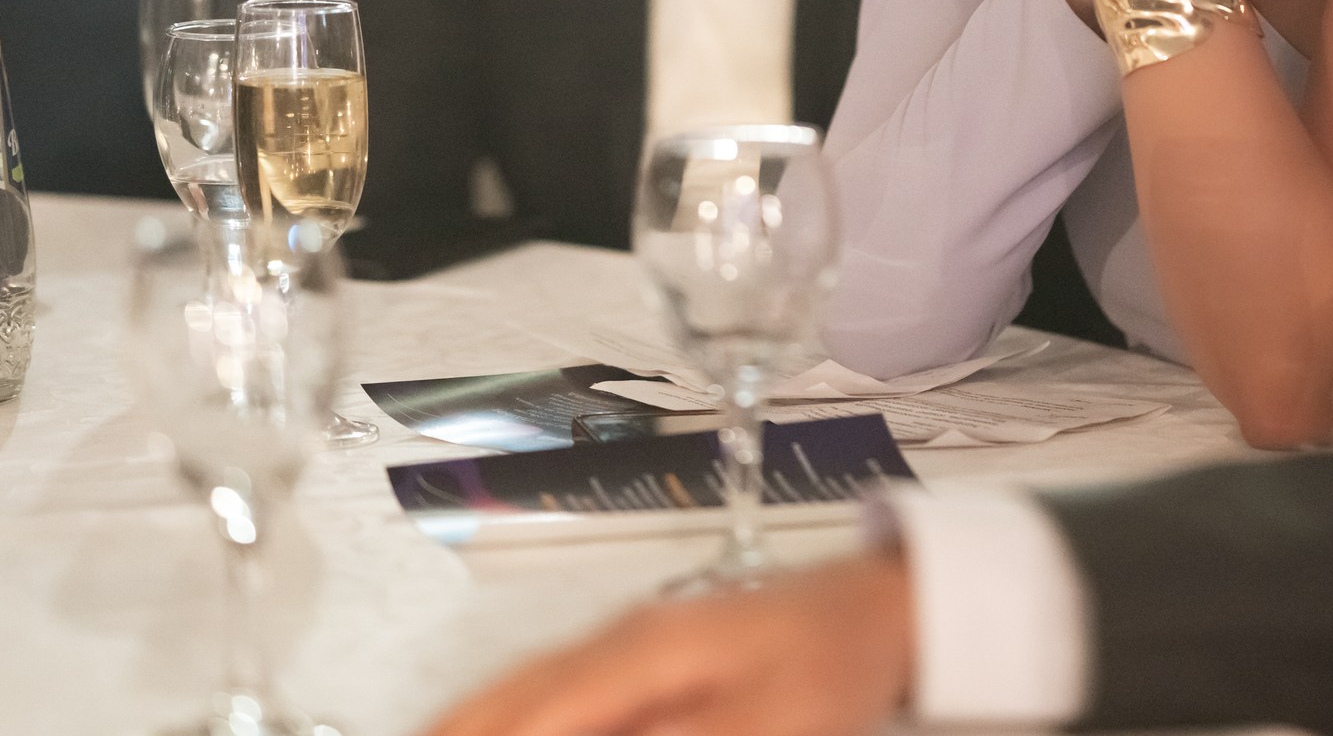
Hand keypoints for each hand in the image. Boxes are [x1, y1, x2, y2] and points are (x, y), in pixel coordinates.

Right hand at [421, 553, 913, 735]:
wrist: (875, 608)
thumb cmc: (828, 670)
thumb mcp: (766, 728)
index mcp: (639, 656)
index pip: (535, 719)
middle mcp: (614, 640)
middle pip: (507, 700)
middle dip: (457, 732)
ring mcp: (621, 641)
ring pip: (519, 690)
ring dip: (473, 726)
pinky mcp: (637, 653)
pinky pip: (547, 687)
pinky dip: (504, 717)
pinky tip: (486, 729)